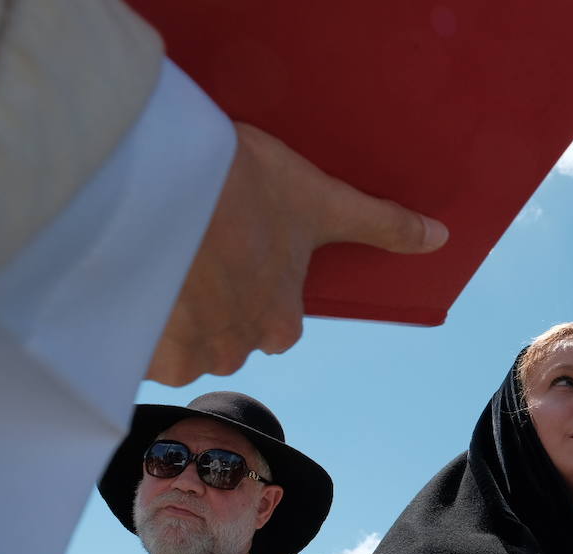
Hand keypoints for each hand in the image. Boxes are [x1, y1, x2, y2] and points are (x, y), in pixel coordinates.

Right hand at [146, 122, 447, 384]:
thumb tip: (440, 237)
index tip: (230, 250)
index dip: (250, 284)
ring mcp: (185, 351)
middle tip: (191, 249)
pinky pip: (136, 347)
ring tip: (159, 258)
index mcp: (281, 323)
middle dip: (208, 302)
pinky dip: (134, 321)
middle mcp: (238, 348)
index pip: (272, 321)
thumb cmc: (245, 186)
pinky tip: (132, 280)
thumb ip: (380, 224)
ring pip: (178, 342)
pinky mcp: (138, 349)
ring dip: (169, 311)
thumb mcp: (321, 200)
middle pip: (223, 335)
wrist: (155, 182)